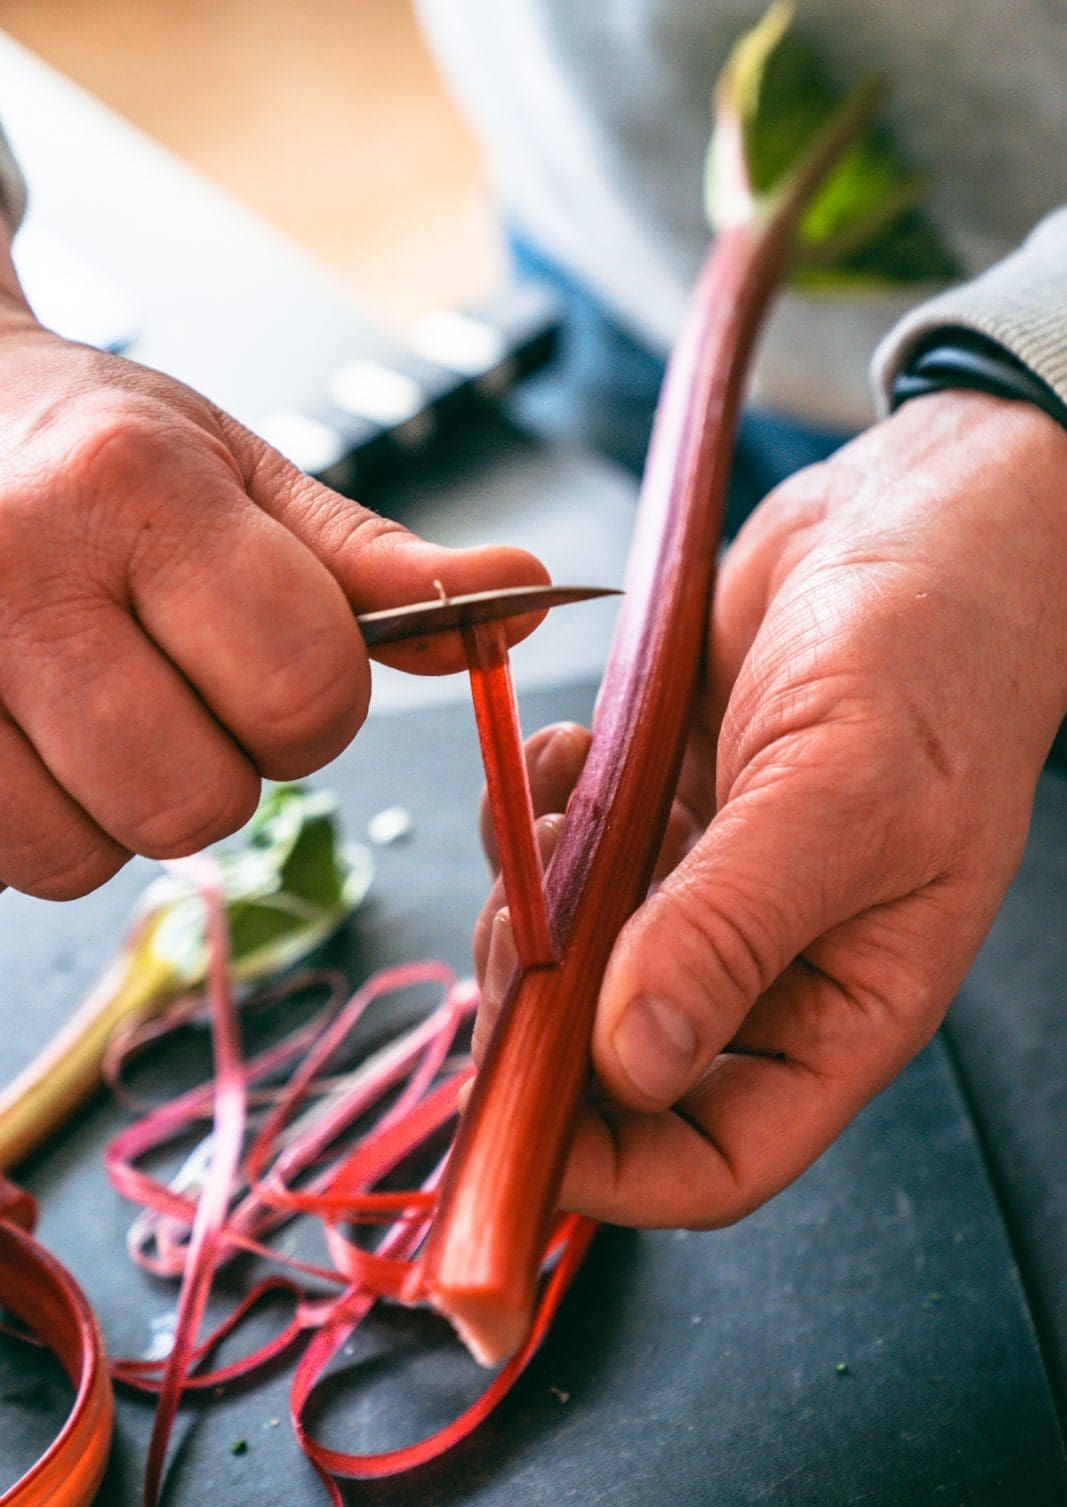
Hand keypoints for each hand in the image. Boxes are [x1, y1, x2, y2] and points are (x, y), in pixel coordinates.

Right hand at [0, 283, 545, 899]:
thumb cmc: (104, 456)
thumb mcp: (248, 480)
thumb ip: (382, 566)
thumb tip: (526, 595)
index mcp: (136, 488)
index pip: (306, 689)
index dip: (318, 703)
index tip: (275, 655)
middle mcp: (16, 569)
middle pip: (195, 802)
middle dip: (220, 767)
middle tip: (176, 685)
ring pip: (89, 855)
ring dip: (122, 806)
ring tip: (95, 703)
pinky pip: (7, 861)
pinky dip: (44, 822)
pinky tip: (36, 733)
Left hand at [474, 391, 1066, 1227]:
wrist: (923, 513)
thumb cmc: (937, 658)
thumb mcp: (840, 800)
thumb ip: (731, 931)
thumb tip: (628, 1062)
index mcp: (842, 1006)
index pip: (718, 1157)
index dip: (611, 1175)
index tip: (514, 1129)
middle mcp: (767, 965)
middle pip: (615, 1065)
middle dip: (542, 1013)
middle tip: (512, 927)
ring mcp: (706, 886)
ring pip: (573, 957)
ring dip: (529, 902)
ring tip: (546, 813)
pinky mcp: (663, 808)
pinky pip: (565, 855)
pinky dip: (535, 818)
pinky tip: (561, 757)